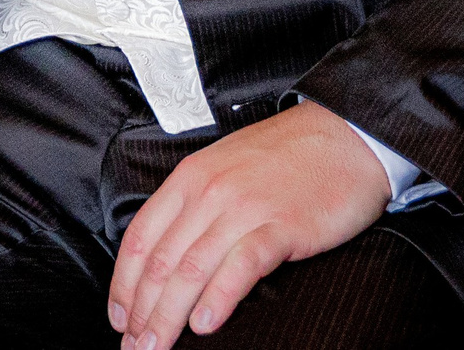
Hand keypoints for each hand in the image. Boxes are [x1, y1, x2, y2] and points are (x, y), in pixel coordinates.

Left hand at [108, 102, 389, 347]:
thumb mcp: (225, 167)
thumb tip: (168, 257)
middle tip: (135, 347)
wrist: (345, 135)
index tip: (118, 318)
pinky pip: (241, 266)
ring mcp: (244, 208)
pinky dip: (219, 298)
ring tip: (158, 347)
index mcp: (190, 178)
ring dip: (169, 316)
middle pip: (160, 262)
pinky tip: (205, 325)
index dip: (123, 285)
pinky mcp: (281, 226)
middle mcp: (209, 192)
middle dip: (141, 312)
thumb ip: (195, 205)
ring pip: (192, 270)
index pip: (139, 238)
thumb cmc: (287, 156)